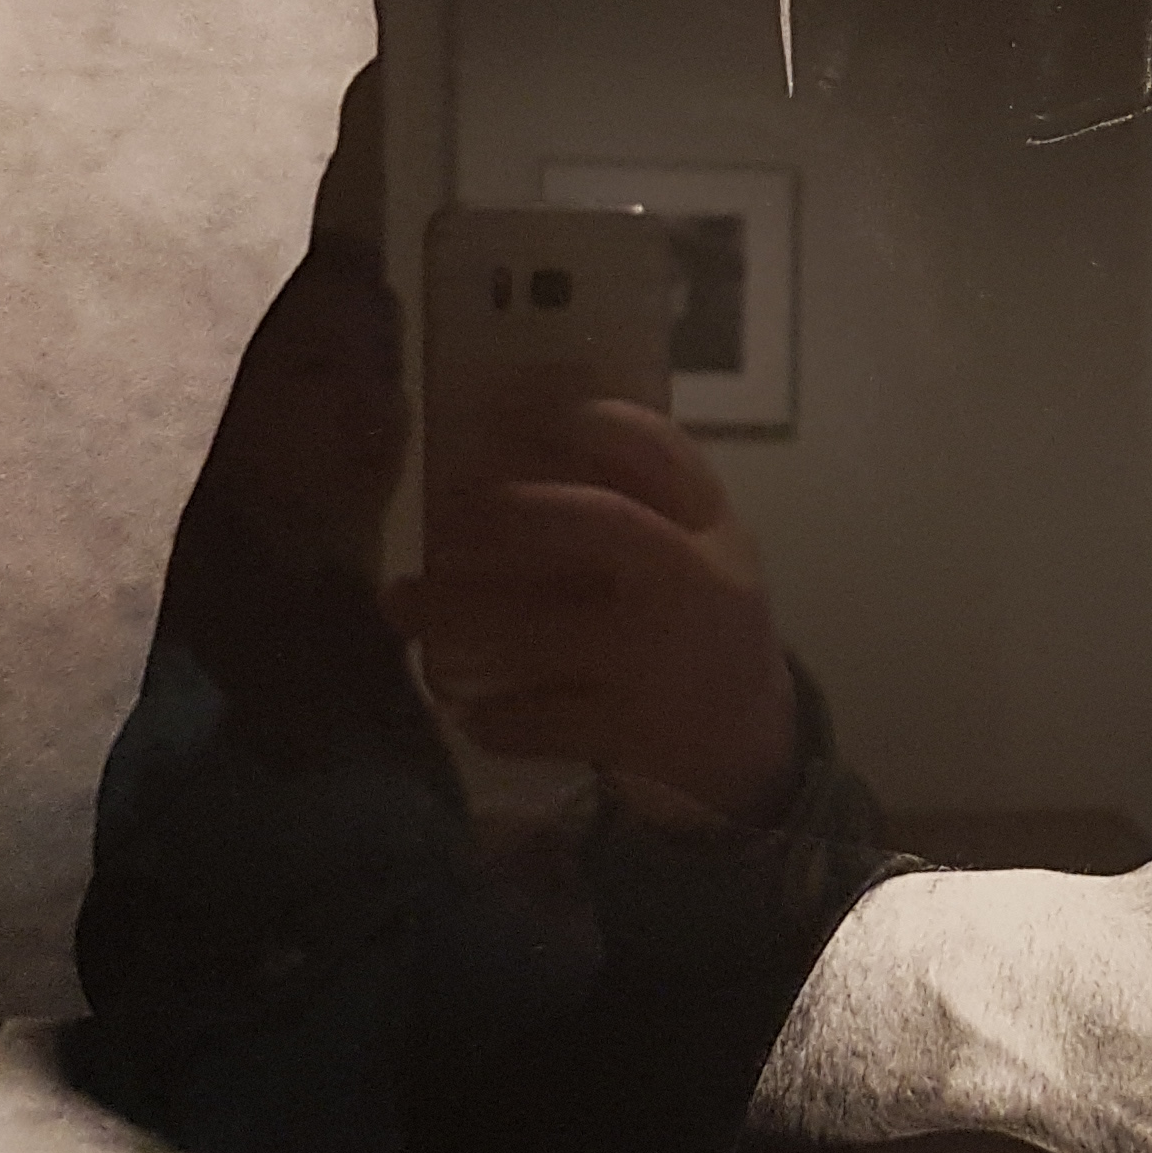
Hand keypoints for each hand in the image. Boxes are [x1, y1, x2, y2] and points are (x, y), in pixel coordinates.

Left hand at [388, 398, 800, 825]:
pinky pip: (540, 719)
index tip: (500, 409)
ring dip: (458, 615)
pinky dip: (492, 715)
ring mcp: (664, 658)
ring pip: (544, 630)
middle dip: (510, 512)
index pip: (656, 447)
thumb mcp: (690, 548)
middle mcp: (697, 580)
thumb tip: (495, 439)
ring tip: (403, 603)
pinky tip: (465, 706)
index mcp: (710, 523)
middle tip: (443, 517)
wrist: (748, 742)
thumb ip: (630, 499)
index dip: (577, 419)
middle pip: (600, 522)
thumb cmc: (692, 623)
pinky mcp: (634, 730)